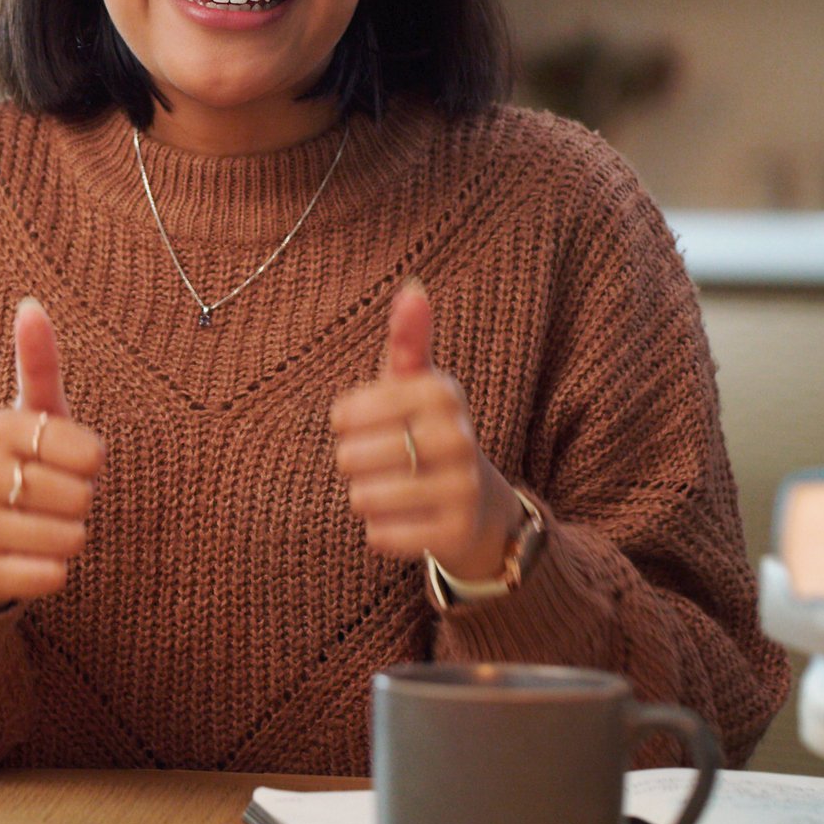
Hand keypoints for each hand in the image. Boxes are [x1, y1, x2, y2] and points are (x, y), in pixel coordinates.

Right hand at [0, 297, 105, 608]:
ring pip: (69, 538)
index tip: (67, 462)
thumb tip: (30, 304)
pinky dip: (55, 571)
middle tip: (51, 498)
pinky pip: (51, 576)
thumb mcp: (37, 415)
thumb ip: (39, 363)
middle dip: (79, 502)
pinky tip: (31, 558)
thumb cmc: (24, 465)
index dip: (91, 463)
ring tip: (42, 526)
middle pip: (80, 498)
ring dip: (70, 537)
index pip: (88, 453)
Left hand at [330, 280, 522, 580]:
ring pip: (367, 497)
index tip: (350, 422)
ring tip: (380, 491)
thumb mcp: (416, 386)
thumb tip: (413, 288)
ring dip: (362, 497)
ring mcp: (463, 488)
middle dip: (351, 463)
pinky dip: (378, 531)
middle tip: (372, 462)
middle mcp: (460, 438)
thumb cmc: (429, 434)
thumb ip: (408, 341)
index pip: (355, 408)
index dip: (344, 419)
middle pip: (355, 456)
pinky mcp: (456, 533)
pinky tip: (394, 521)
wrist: (479, 507)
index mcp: (444, 394)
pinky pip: (384, 535)